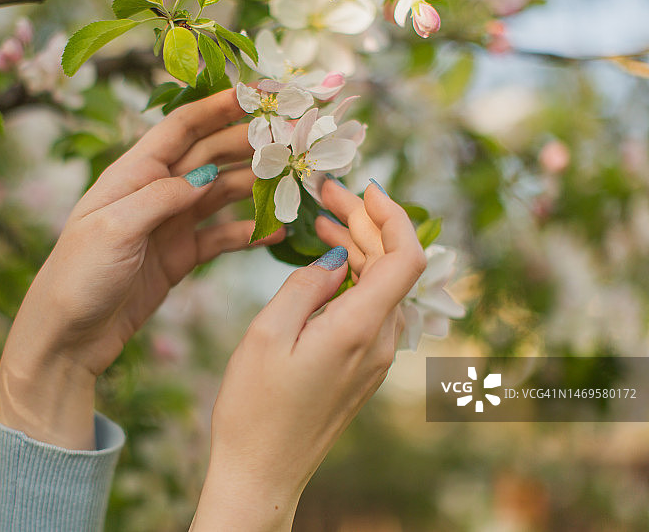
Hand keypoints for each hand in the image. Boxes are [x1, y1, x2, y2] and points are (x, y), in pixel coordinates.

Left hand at [0, 89, 283, 448]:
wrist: (67, 338)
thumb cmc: (77, 277)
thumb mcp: (114, 229)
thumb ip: (161, 197)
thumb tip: (207, 174)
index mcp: (130, 176)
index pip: (180, 130)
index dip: (216, 108)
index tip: (255, 93)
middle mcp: (153, 193)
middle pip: (207, 157)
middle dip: (246, 144)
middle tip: (288, 138)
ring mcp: (168, 225)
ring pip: (219, 195)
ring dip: (253, 187)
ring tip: (290, 183)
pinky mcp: (179, 257)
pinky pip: (220, 237)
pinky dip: (246, 233)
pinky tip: (273, 231)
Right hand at [190, 180, 425, 530]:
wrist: (263, 471)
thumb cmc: (255, 408)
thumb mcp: (267, 334)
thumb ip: (306, 286)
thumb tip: (335, 257)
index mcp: (360, 329)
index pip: (406, 257)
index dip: (392, 215)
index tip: (363, 188)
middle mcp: (381, 342)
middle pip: (392, 265)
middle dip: (365, 223)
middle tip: (327, 195)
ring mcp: (376, 357)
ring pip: (382, 285)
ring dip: (359, 248)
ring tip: (322, 223)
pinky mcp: (364, 367)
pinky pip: (371, 308)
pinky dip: (354, 278)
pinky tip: (327, 265)